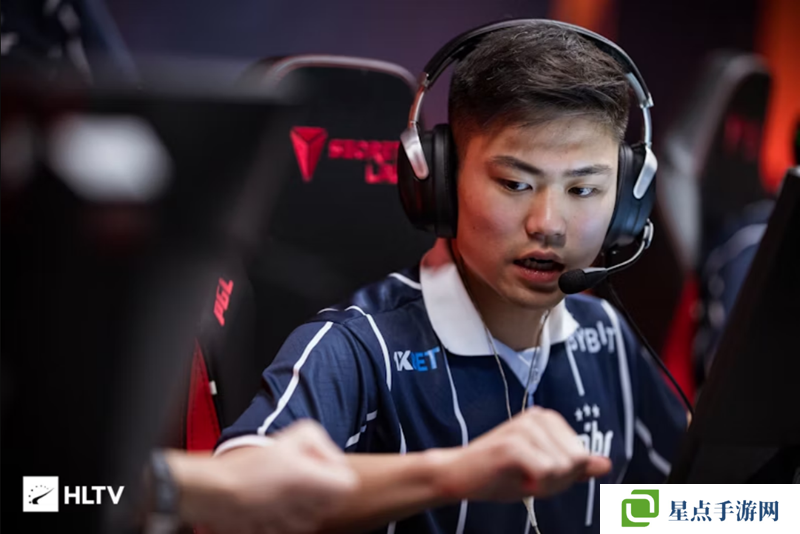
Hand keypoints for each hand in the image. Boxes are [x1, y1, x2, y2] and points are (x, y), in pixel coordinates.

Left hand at [172, 420, 358, 533]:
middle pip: (326, 501)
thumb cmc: (250, 480)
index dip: (325, 492)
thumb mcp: (303, 476)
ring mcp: (294, 485)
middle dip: (304, 509)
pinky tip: (264, 518)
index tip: (302, 490)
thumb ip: (338, 481)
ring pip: (310, 517)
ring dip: (290, 521)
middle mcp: (306, 460)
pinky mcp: (282, 506)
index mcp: (313, 441)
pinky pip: (293, 526)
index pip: (345, 479)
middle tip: (284, 500)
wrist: (213, 498)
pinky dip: (278, 527)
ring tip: (270, 508)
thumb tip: (352, 488)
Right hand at [434, 407, 610, 500]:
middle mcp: (538, 417)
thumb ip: (574, 467)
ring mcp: (525, 428)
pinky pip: (546, 473)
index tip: (536, 472)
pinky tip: (514, 479)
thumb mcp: (543, 471)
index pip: (582, 457)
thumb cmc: (498, 474)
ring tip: (518, 477)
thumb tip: (606, 464)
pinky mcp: (513, 444)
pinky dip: (533, 485)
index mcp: (547, 419)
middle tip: (526, 477)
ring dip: (543, 485)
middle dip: (556, 481)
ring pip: (563, 469)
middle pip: (576, 462)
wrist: (458, 475)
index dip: (563, 475)